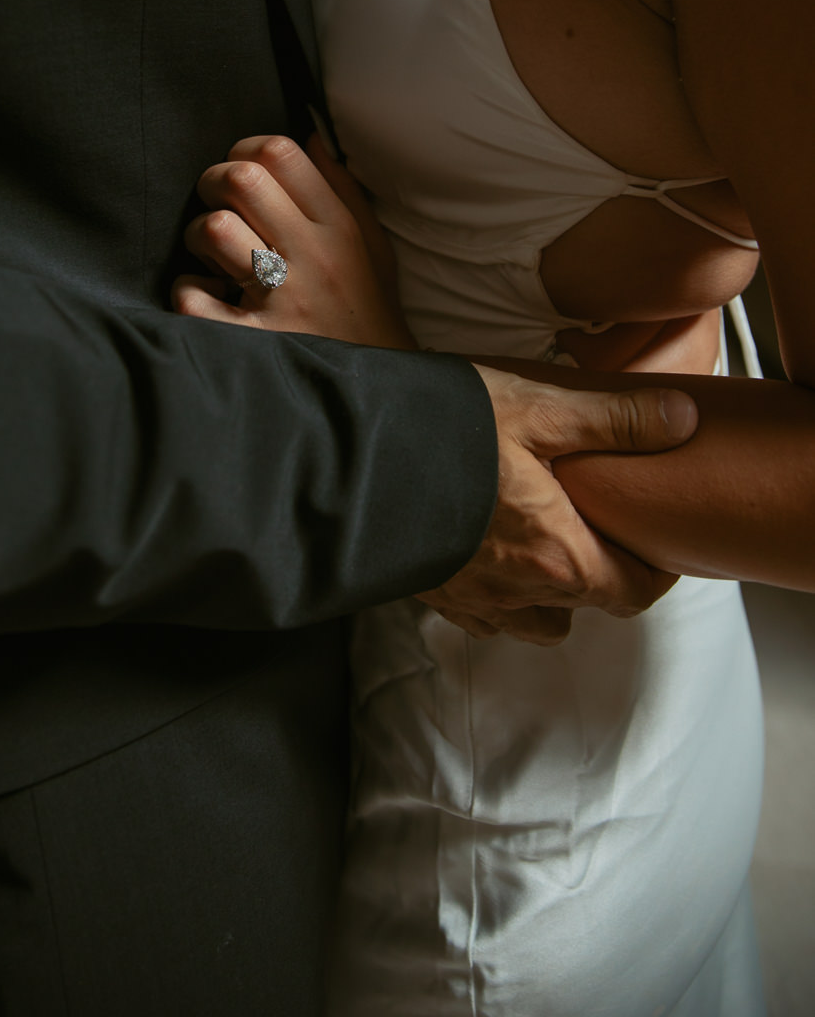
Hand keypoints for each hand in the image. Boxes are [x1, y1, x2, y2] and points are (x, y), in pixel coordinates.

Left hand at [172, 134, 415, 348]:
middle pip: (241, 179)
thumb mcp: (371, 247)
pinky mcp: (252, 341)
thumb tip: (310, 134)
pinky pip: (193, 296)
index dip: (246, 149)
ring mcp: (281, 300)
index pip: (281, 151)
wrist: (374, 393)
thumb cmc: (366, 312)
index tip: (243, 172)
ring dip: (200, 237)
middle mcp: (312, 258)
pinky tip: (210, 300)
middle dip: (214, 182)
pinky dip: (191, 294)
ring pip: (213, 230)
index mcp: (338, 228)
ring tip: (214, 255)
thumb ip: (343, 189)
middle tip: (219, 205)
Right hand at [421, 365, 695, 644]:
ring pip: (537, 622)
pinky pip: (485, 619)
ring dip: (553, 594)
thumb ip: (614, 419)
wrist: (347, 461)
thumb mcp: (539, 410)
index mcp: (559, 555)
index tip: (658, 542)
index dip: (656, 571)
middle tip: (601, 525)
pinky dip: (501, 599)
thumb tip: (684, 419)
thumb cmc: (448, 432)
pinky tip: (492, 557)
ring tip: (549, 546)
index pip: (633, 591)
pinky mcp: (434, 595)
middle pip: (588, 603)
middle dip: (604, 571)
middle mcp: (522, 592)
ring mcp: (474, 599)